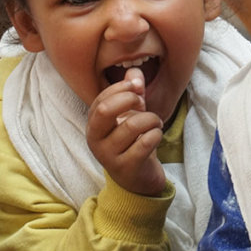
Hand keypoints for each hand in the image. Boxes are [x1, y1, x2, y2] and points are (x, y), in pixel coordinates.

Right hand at [86, 68, 165, 196]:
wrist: (139, 179)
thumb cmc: (133, 142)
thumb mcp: (130, 115)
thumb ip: (131, 92)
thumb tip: (135, 72)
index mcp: (94, 125)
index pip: (101, 99)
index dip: (122, 88)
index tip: (138, 87)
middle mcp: (96, 140)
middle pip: (105, 110)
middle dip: (130, 100)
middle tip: (144, 103)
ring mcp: (109, 156)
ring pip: (131, 126)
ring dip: (151, 119)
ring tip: (156, 123)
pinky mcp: (126, 168)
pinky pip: (145, 144)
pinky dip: (156, 135)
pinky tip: (156, 136)